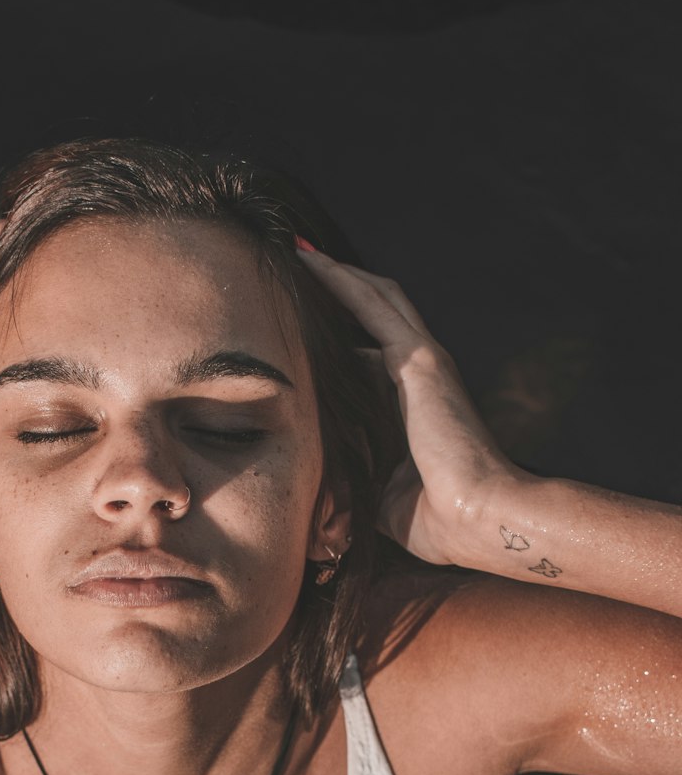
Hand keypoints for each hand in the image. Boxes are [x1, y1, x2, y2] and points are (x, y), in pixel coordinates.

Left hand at [297, 245, 517, 564]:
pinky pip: (374, 307)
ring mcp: (423, 362)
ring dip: (338, 276)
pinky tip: (312, 264)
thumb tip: (314, 494)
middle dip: (338, 291)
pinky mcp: (420, 360)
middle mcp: (420, 374)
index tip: (300, 326)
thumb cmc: (436, 519)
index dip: (338, 336)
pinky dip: (343, 282)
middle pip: (374, 314)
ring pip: (376, 299)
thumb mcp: (378, 494)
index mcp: (412, 405)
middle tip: (296, 269)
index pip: (369, 354)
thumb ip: (349, 479)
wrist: (479, 518)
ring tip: (297, 255)